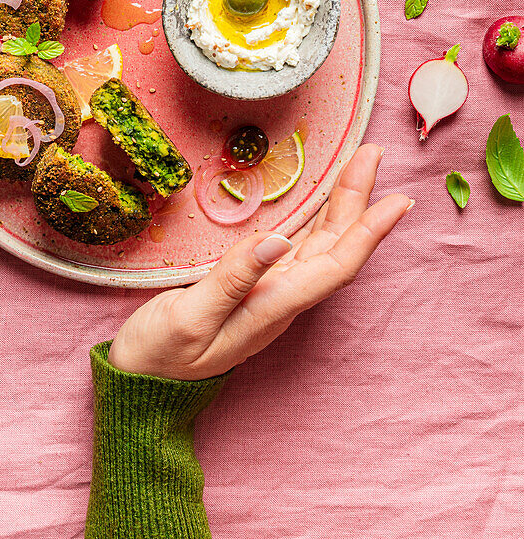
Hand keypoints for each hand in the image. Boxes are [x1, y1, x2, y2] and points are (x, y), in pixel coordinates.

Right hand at [108, 145, 411, 379]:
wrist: (138, 384)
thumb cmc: (158, 354)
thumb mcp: (188, 316)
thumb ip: (233, 279)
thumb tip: (279, 239)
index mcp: (272, 307)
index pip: (336, 266)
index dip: (369, 231)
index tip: (399, 199)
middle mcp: (280, 299)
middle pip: (334, 247)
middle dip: (358, 200)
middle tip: (374, 155)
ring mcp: (268, 293)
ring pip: (320, 245)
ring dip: (342, 206)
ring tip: (359, 167)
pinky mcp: (253, 287)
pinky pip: (299, 248)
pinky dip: (316, 219)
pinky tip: (321, 204)